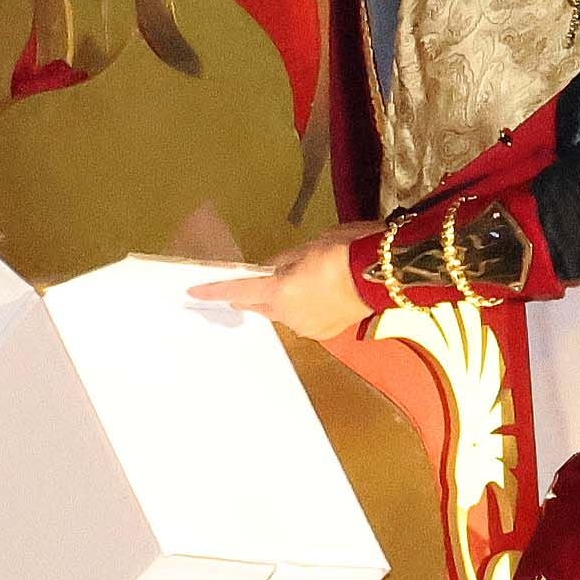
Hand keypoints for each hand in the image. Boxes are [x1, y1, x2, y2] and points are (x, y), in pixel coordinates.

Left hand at [186, 227, 369, 343]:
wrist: (386, 272)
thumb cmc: (345, 251)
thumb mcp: (309, 247)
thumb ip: (285, 261)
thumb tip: (271, 268)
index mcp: (279, 292)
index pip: (238, 290)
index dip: (214, 290)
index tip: (194, 293)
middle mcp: (288, 316)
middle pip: (260, 305)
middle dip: (254, 294)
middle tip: (255, 282)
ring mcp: (307, 328)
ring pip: (284, 313)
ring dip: (283, 301)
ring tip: (300, 281)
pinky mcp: (326, 332)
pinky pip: (304, 318)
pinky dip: (304, 307)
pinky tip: (318, 293)